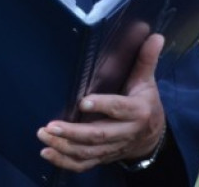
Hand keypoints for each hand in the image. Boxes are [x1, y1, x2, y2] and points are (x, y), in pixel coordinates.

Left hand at [37, 34, 165, 171]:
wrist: (154, 138)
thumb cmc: (145, 102)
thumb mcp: (147, 81)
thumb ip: (145, 60)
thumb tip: (154, 35)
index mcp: (137, 112)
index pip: (119, 109)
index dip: (103, 106)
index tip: (83, 101)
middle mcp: (125, 133)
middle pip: (100, 135)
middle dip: (74, 132)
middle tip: (51, 126)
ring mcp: (113, 148)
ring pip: (90, 152)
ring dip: (65, 147)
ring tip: (44, 135)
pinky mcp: (103, 157)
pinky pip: (85, 164)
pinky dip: (66, 162)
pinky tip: (47, 153)